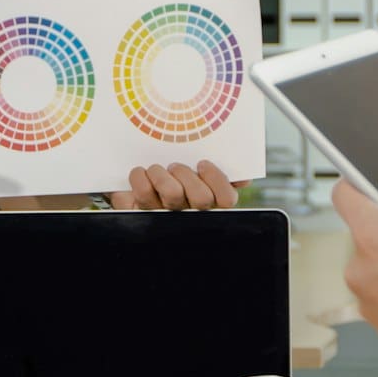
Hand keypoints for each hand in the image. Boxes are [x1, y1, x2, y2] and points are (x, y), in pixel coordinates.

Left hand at [109, 160, 244, 209]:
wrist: (133, 185)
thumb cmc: (168, 175)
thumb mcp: (190, 171)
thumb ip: (214, 172)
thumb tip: (244, 179)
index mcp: (208, 199)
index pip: (227, 198)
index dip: (218, 180)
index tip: (203, 163)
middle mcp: (191, 210)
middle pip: (202, 198)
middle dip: (187, 176)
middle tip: (175, 165)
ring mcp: (167, 213)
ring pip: (174, 194)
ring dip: (162, 174)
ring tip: (156, 168)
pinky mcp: (143, 211)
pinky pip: (146, 194)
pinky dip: (140, 177)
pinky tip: (140, 173)